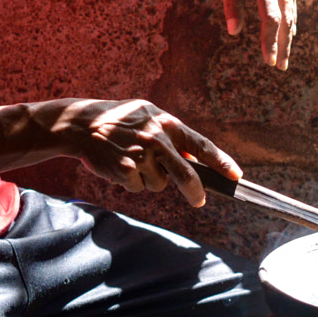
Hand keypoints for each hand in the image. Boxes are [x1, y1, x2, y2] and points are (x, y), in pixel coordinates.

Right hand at [62, 99, 238, 204]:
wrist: (82, 124)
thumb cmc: (120, 120)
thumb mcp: (148, 116)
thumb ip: (170, 135)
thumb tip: (191, 158)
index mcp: (168, 124)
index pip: (202, 145)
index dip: (222, 162)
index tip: (236, 176)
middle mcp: (157, 139)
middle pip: (186, 175)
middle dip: (195, 192)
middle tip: (199, 200)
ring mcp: (142, 156)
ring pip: (159, 184)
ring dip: (149, 179)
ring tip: (132, 161)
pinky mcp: (126, 171)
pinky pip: (139, 187)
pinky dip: (132, 182)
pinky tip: (119, 166)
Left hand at [212, 0, 296, 70]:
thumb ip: (231, 2)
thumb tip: (235, 32)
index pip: (271, 18)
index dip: (271, 41)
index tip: (268, 60)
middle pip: (286, 19)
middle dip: (283, 45)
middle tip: (279, 67)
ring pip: (291, 12)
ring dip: (289, 35)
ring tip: (284, 55)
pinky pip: (291, 2)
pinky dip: (291, 20)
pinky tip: (288, 32)